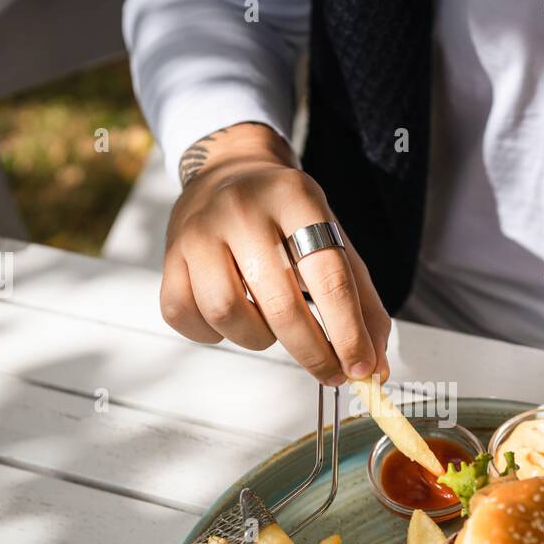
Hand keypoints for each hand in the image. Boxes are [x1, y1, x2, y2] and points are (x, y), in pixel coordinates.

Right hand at [160, 123, 390, 384]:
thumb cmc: (288, 218)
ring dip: (258, 339)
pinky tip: (232, 320)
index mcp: (296, 198)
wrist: (228, 170)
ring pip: (227, 314)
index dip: (348, 332)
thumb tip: (373, 368)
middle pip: (280, 303)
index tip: (361, 368)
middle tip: (331, 373)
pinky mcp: (170, 255)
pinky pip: (186, 316)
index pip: (328, 276)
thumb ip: (361, 303)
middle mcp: (244, 210)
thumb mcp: (333, 239)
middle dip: (312, 352)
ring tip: (271, 327)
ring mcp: (199, 231)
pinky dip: (213, 334)